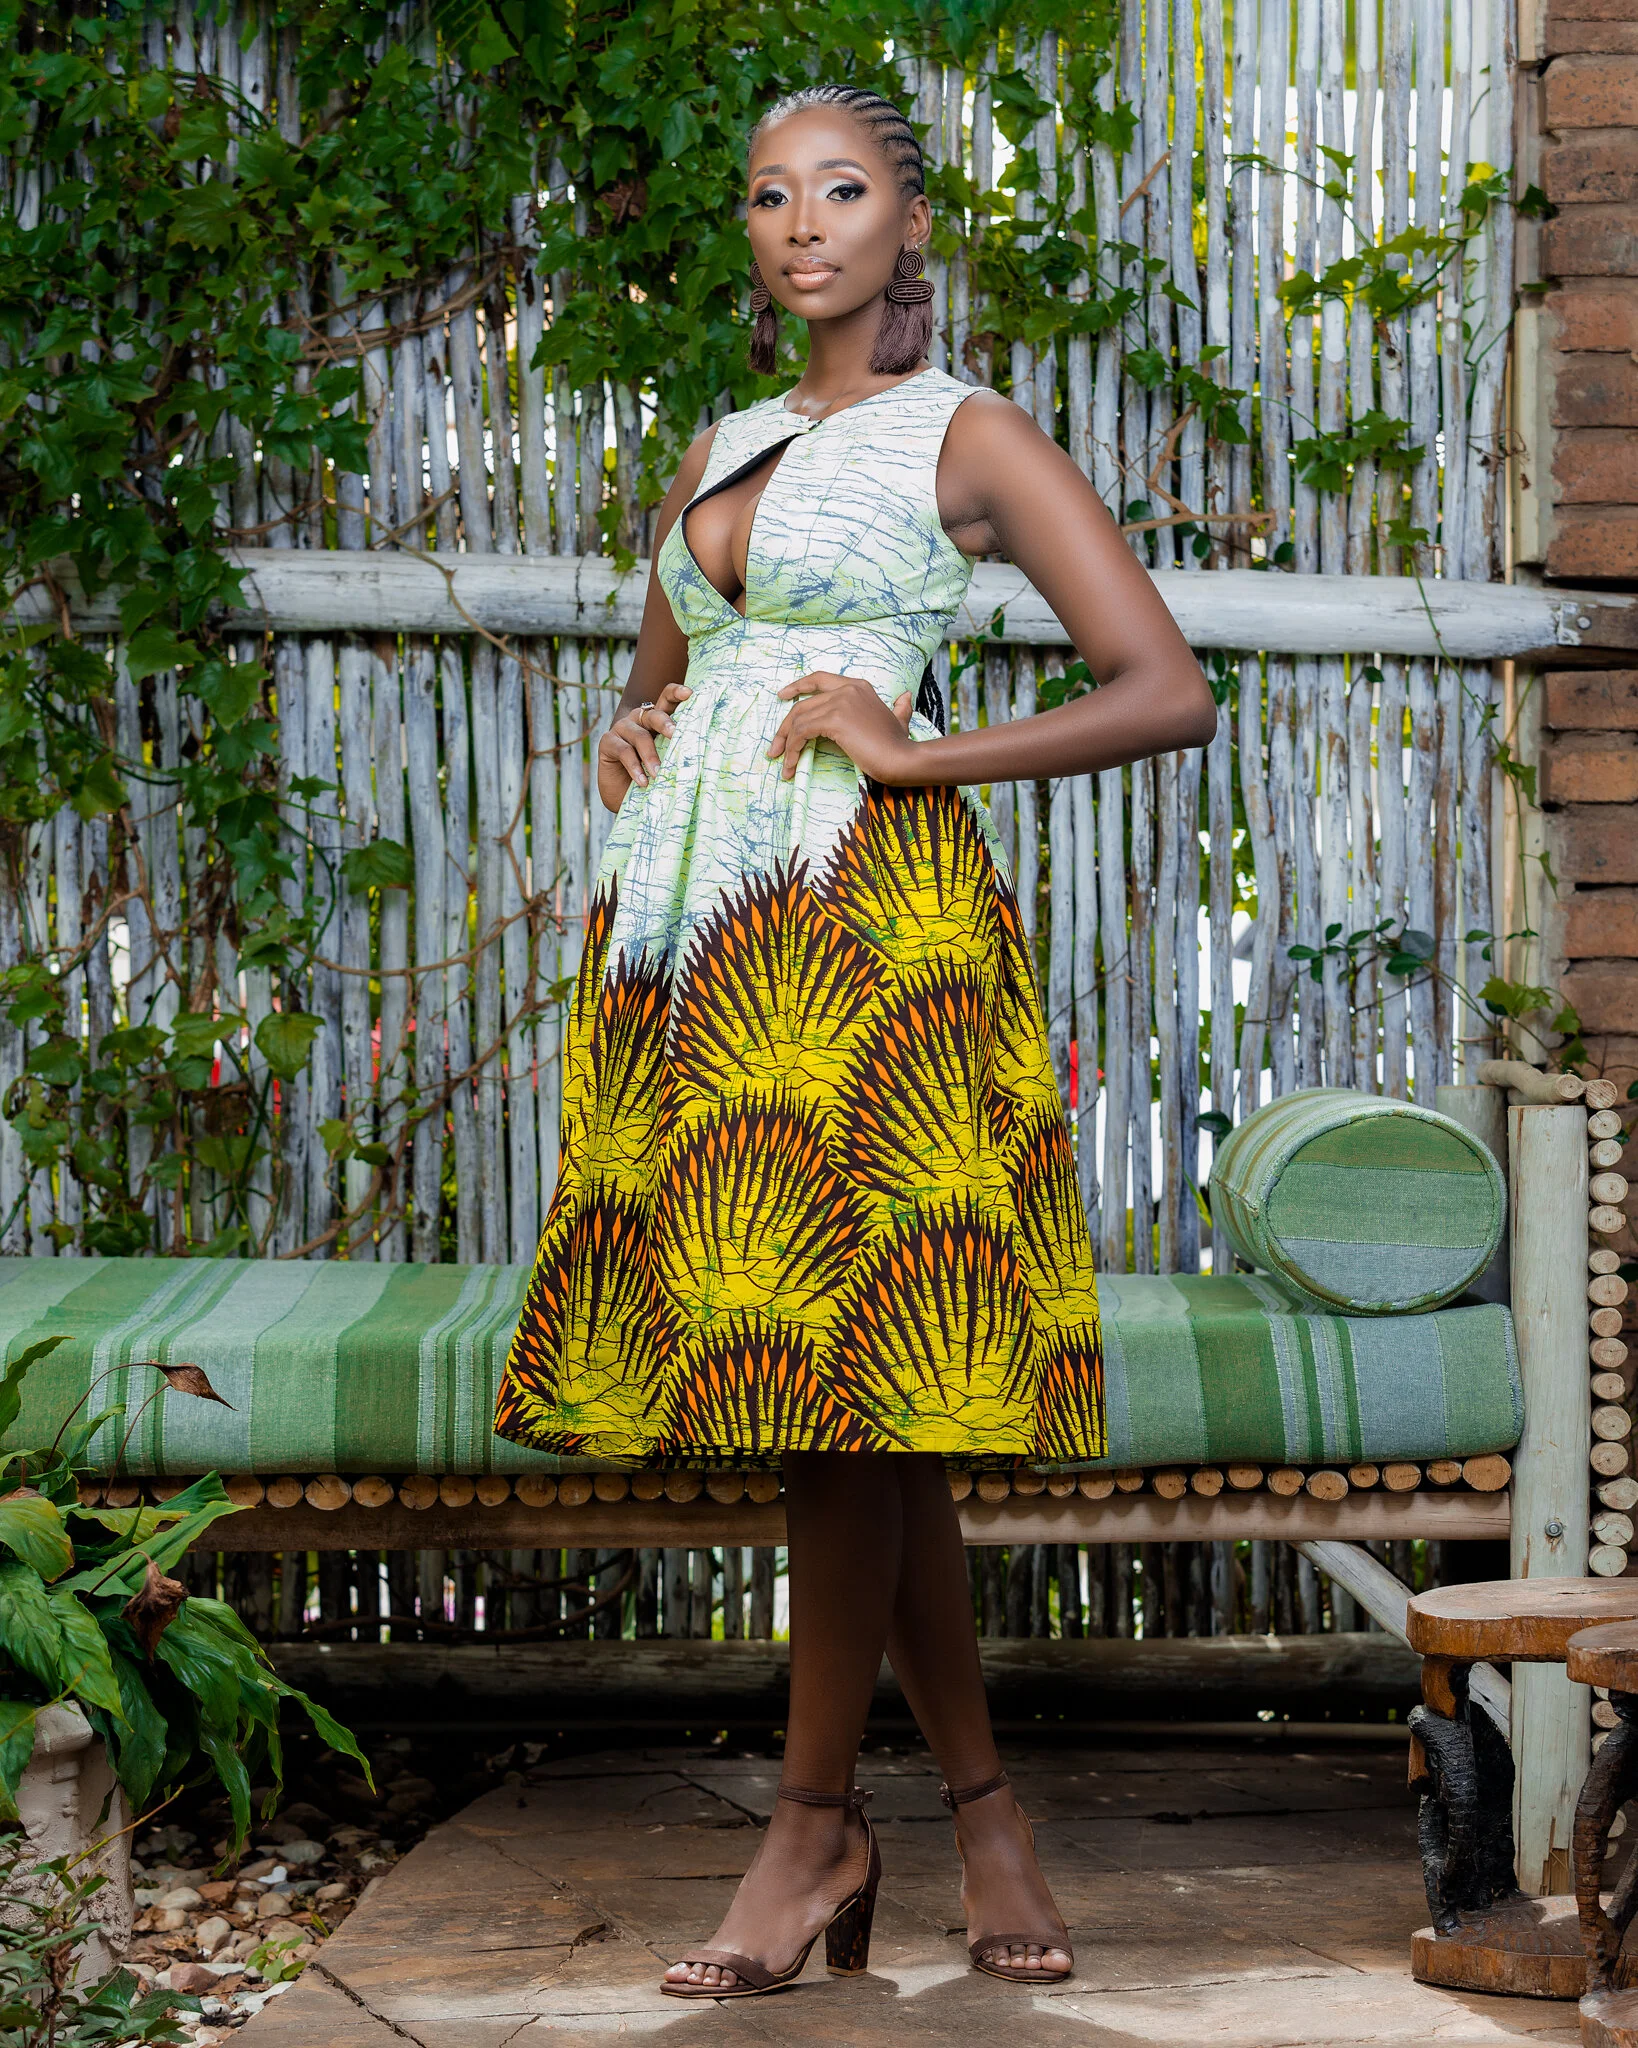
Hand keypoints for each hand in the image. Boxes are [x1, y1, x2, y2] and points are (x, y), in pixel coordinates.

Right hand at [598, 681, 692, 812]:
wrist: (624, 798)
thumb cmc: (651, 778)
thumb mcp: (666, 762)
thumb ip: (676, 750)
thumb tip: (701, 751)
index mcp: (656, 720)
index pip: (666, 699)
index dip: (676, 693)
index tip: (689, 693)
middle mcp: (639, 719)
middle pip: (654, 714)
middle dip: (665, 723)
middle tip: (674, 734)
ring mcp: (621, 728)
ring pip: (639, 735)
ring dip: (650, 755)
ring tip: (659, 773)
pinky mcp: (607, 741)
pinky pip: (624, 751)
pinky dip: (635, 767)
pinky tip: (643, 781)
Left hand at [766, 672, 916, 783]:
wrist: (902, 758)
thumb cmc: (899, 745)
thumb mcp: (900, 719)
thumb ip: (900, 708)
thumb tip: (906, 697)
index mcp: (857, 686)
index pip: (820, 679)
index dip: (798, 686)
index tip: (783, 695)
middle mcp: (847, 689)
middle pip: (803, 704)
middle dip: (785, 727)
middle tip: (776, 747)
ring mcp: (840, 702)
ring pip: (798, 720)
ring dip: (786, 743)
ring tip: (782, 763)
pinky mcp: (834, 720)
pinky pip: (802, 732)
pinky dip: (793, 749)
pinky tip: (792, 764)